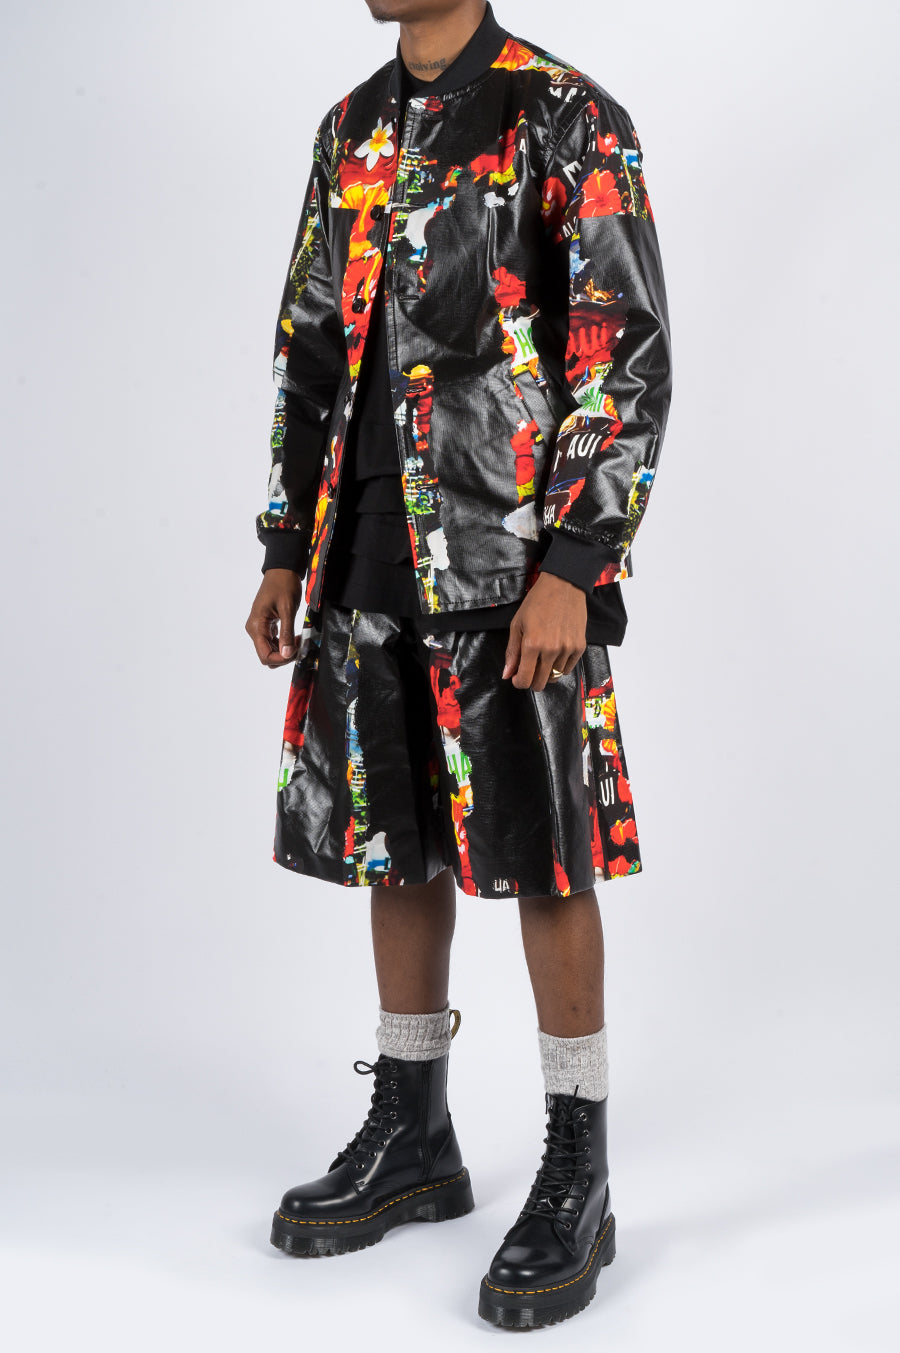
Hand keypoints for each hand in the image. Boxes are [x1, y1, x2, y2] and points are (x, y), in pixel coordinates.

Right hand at [245, 568, 302, 667]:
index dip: (281, 659)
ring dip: (285, 650)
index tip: (296, 652)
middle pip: (267, 655)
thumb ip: (286, 633)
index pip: (265, 655)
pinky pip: (273, 642)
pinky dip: (284, 643)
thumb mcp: (288, 609)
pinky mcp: (266, 625)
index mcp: (256, 626)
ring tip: (298, 640)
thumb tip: (287, 654)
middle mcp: (254, 629)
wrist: (282, 570)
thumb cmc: (284, 585)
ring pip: (270, 650)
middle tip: (300, 646)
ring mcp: (259, 628)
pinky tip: (294, 637)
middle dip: (284, 655)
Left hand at [502, 572, 586, 690]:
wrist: (563, 585)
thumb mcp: (517, 624)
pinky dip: (560, 666)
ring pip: (555, 677)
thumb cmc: (537, 602)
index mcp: (532, 644)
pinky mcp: (579, 646)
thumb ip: (512, 652)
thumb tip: (507, 674)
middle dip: (531, 680)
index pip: (525, 679)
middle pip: (540, 683)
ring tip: (542, 656)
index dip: (518, 682)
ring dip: (546, 672)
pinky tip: (555, 653)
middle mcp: (551, 649)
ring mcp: (567, 649)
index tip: (517, 677)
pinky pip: (568, 669)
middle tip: (529, 668)